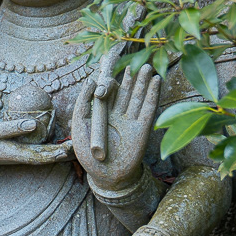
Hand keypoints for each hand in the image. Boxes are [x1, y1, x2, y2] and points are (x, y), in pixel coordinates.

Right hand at [0, 120, 72, 166]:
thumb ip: (14, 128)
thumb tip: (34, 124)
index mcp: (17, 153)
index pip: (40, 155)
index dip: (55, 152)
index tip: (67, 149)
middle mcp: (23, 156)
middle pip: (47, 157)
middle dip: (63, 153)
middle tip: (79, 146)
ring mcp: (23, 155)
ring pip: (45, 155)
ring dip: (60, 152)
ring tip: (75, 146)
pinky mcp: (22, 151)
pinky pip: (40, 151)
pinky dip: (52, 149)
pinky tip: (61, 146)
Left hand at [71, 62, 160, 190]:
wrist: (104, 175)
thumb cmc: (88, 153)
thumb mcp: (80, 124)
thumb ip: (83, 102)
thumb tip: (91, 80)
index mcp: (101, 113)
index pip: (109, 91)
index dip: (110, 82)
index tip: (110, 75)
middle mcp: (117, 114)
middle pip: (126, 91)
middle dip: (131, 77)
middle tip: (137, 59)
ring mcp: (131, 121)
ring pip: (138, 97)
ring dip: (143, 82)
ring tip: (147, 66)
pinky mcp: (142, 129)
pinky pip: (149, 109)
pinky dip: (153, 94)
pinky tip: (156, 81)